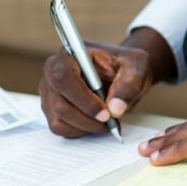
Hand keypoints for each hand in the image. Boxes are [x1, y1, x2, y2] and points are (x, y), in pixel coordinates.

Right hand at [40, 27, 174, 137]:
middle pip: (60, 103)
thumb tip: (115, 109)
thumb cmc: (127, 65)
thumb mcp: (137, 68)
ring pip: (59, 119)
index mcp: (71, 54)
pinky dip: (80, 131)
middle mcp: (53, 71)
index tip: (106, 113)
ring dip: (86, 127)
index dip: (83, 99)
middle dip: (89, 118)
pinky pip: (60, 127)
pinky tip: (96, 123)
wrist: (123, 72)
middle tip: (112, 121)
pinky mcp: (51, 107)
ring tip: (108, 121)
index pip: (64, 77)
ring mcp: (49, 91)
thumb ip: (129, 85)